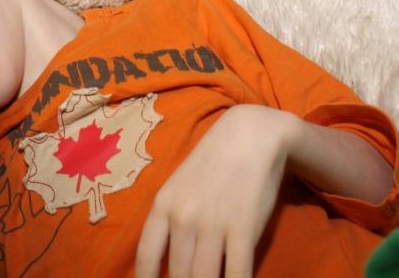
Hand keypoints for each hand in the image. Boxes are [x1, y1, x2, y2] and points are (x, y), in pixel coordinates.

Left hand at [135, 104, 298, 277]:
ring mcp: (213, 224)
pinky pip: (237, 273)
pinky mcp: (244, 229)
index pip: (147, 257)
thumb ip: (169, 221)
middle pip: (178, 274)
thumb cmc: (214, 163)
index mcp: (163, 206)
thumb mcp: (179, 186)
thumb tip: (161, 261)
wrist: (251, 134)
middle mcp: (183, 218)